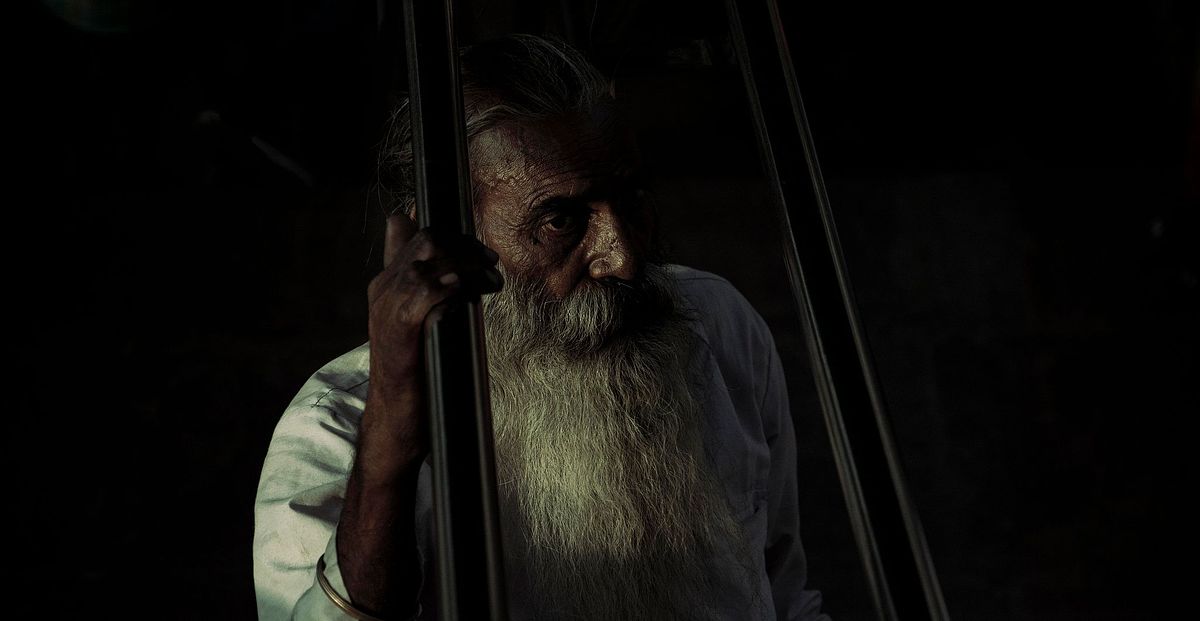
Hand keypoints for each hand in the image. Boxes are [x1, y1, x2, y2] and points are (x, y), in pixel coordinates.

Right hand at [361, 213, 502, 473]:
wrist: (395, 417)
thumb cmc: (413, 371)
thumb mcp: (416, 322)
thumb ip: (428, 290)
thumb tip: (455, 274)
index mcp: (386, 284)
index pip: (416, 233)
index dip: (455, 235)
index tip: (481, 253)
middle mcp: (384, 289)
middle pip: (428, 240)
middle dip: (468, 246)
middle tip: (492, 265)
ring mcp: (389, 307)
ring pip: (430, 260)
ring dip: (470, 266)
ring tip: (491, 283)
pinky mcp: (401, 329)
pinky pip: (429, 291)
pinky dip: (455, 286)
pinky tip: (473, 294)